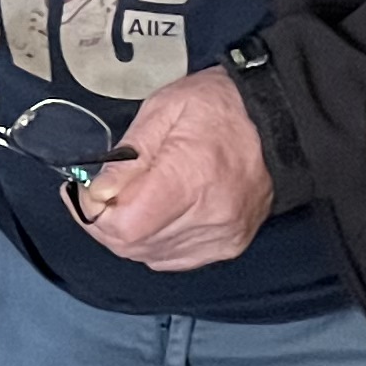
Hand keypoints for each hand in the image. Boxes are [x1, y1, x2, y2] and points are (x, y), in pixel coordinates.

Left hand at [71, 70, 274, 272]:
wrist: (279, 121)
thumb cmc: (218, 106)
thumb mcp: (163, 110)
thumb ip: (128, 157)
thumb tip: (96, 194)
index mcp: (191, 177)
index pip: (126, 226)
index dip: (95, 214)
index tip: (85, 192)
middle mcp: (210, 216)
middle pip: (133, 245)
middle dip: (105, 224)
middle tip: (100, 196)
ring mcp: (222, 236)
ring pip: (150, 255)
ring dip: (128, 234)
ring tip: (128, 201)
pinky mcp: (230, 246)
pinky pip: (173, 258)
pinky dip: (154, 242)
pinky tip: (155, 216)